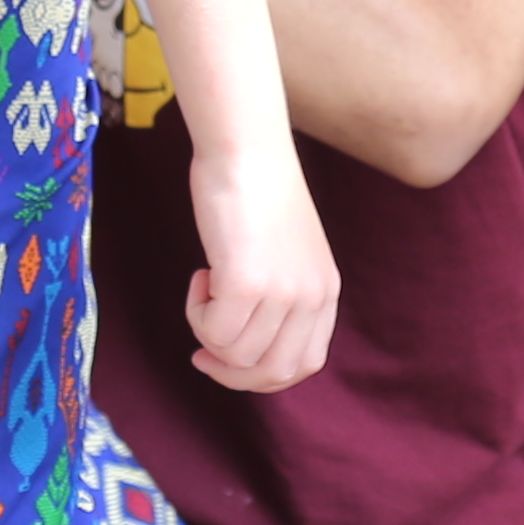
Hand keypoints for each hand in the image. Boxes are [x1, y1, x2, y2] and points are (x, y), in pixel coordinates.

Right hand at [180, 146, 336, 394]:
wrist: (246, 150)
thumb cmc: (258, 191)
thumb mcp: (288, 252)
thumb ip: (282, 294)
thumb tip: (243, 342)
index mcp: (326, 292)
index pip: (305, 364)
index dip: (262, 374)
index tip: (228, 357)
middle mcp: (311, 298)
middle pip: (273, 373)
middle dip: (232, 372)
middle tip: (203, 349)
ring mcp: (282, 293)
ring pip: (237, 356)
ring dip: (209, 332)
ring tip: (207, 288)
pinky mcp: (247, 282)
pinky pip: (213, 331)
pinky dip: (197, 312)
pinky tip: (201, 275)